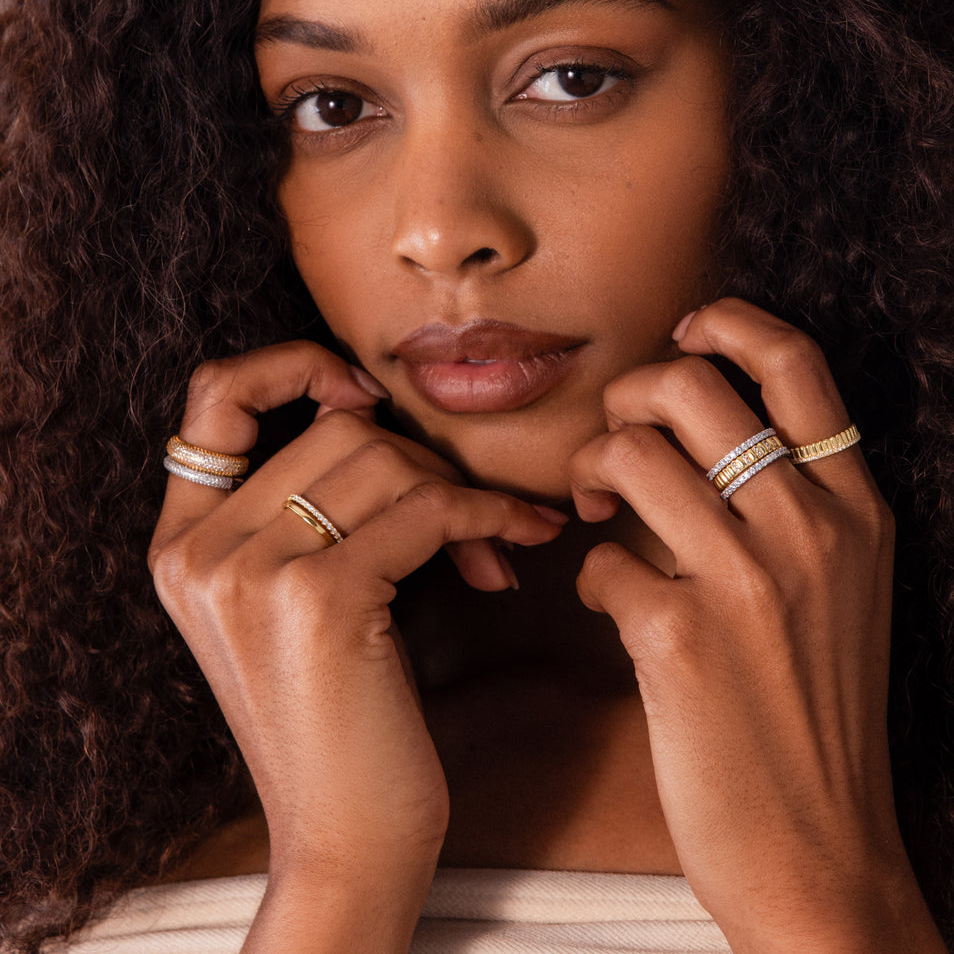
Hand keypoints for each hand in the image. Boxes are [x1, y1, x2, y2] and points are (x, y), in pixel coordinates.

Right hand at [148, 341, 564, 950]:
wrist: (345, 837)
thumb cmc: (344, 716)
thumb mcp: (300, 602)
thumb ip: (310, 512)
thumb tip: (390, 422)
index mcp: (183, 544)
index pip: (214, 398)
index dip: (291, 367)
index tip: (364, 396)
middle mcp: (200, 549)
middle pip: (340, 432)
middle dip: (425, 462)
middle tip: (472, 516)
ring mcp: (249, 571)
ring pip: (387, 460)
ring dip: (463, 492)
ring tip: (499, 542)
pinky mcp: (316, 598)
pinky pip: (428, 509)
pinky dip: (489, 517)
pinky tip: (518, 547)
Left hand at [568, 299, 945, 952]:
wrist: (819, 850)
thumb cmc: (815, 713)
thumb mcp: (838, 593)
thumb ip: (784, 510)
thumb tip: (682, 447)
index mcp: (856, 509)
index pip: (794, 364)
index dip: (726, 324)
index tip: (683, 331)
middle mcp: (810, 529)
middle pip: (690, 388)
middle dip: (629, 398)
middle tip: (616, 445)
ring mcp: (747, 580)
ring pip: (631, 455)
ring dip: (592, 475)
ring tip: (595, 513)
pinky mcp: (680, 639)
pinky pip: (601, 559)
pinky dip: (592, 574)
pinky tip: (613, 606)